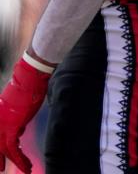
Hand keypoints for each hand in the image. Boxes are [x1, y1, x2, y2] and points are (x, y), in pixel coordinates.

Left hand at [0, 58, 52, 172]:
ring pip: (3, 150)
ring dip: (14, 161)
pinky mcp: (11, 127)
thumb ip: (16, 118)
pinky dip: (20, 158)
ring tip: (24, 169)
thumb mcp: (18, 104)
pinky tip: (26, 165)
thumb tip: (19, 129)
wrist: (30, 78)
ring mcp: (2, 125)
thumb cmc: (28, 86)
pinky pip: (13, 148)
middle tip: (1, 169)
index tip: (3, 155)